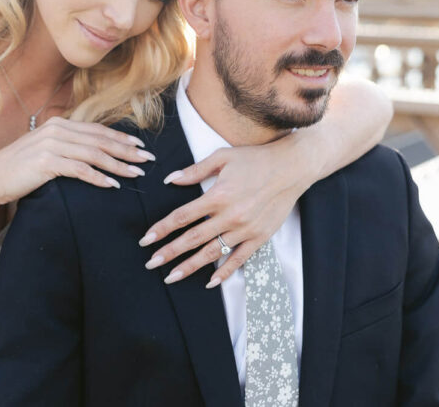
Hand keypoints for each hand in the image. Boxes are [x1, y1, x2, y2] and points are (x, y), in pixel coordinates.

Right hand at [0, 117, 154, 207]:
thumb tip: (92, 151)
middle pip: (101, 140)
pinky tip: (112, 185)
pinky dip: (99, 177)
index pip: (97, 130)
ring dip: (118, 165)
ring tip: (136, 174)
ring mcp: (52, 145)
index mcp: (59, 124)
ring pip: (94, 154)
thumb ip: (66, 145)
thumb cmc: (19, 168)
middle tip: (147, 160)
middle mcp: (57, 130)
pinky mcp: (47, 162)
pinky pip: (80, 170)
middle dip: (127, 151)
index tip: (140, 147)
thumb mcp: (44, 149)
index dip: (121, 138)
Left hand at [139, 141, 312, 287]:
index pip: (182, 216)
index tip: (146, 239)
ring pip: (213, 253)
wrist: (292, 167)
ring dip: (190, 266)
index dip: (162, 229)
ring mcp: (246, 229)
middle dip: (169, 252)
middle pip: (193, 238)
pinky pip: (239, 259)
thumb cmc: (256, 159)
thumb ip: (195, 170)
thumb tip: (170, 179)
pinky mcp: (260, 237)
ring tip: (172, 276)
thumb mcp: (223, 157)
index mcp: (218, 195)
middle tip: (151, 263)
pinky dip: (225, 272)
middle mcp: (230, 215)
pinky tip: (210, 281)